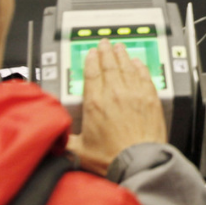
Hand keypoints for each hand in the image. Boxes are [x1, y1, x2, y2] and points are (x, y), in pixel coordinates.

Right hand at [67, 39, 166, 175]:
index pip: (92, 73)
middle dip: (106, 52)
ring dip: (122, 55)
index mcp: (95, 103)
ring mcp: (134, 94)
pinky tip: (138, 63)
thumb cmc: (112, 158)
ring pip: (127, 67)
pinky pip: (144, 76)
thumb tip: (54, 138)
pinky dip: (140, 67)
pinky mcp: (151, 99)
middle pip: (110, 65)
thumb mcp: (79, 150)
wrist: (139, 161)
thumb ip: (65, 140)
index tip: (91, 54)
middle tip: (105, 43)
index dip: (91, 60)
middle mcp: (115, 94)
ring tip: (119, 48)